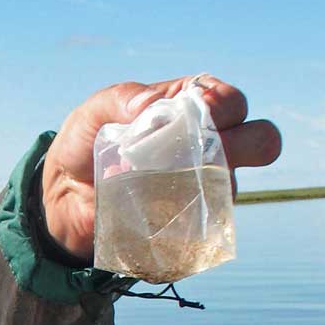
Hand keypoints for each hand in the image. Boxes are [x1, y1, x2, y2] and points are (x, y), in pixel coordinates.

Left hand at [41, 75, 282, 259]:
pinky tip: (155, 215)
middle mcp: (208, 146)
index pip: (231, 102)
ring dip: (205, 185)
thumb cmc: (85, 144)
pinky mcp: (190, 223)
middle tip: (207, 150)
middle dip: (248, 142)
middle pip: (259, 140)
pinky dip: (186, 221)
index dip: (226, 105)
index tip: (202, 111)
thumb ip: (119, 98)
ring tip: (159, 185)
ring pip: (233, 187)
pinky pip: (207, 227)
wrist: (65, 198)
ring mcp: (203, 187)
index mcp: (192, 108)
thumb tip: (148, 105)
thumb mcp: (94, 112)